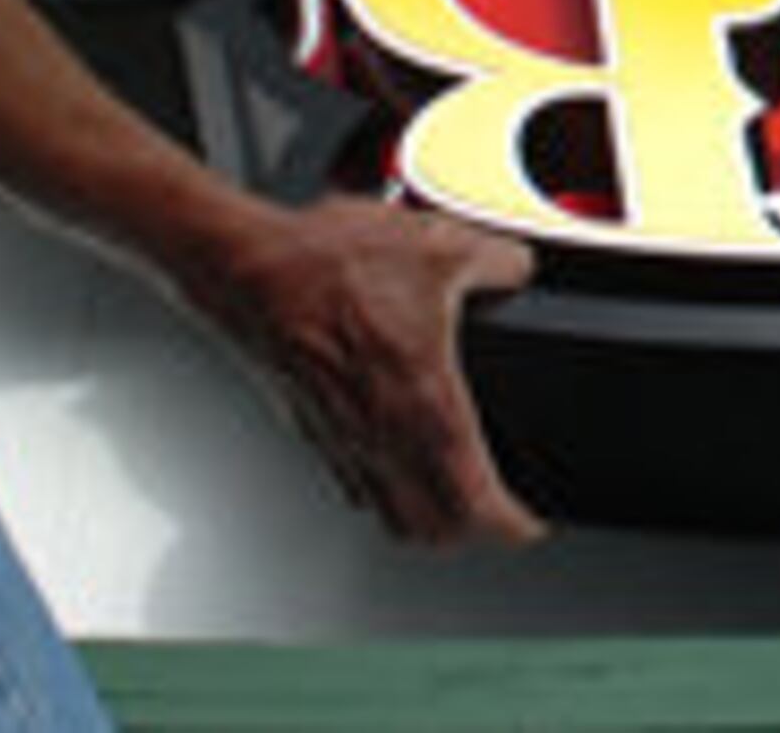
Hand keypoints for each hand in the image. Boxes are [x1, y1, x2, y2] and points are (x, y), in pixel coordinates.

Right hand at [184, 198, 546, 546]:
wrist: (251, 270)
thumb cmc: (331, 265)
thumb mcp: (444, 247)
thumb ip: (501, 263)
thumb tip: (520, 269)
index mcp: (424, 403)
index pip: (473, 502)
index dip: (510, 524)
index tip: (528, 523)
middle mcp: (381, 436)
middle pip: (431, 529)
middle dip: (471, 532)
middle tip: (497, 514)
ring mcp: (341, 440)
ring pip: (389, 513)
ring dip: (424, 517)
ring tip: (452, 500)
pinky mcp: (310, 429)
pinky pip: (352, 481)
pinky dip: (382, 486)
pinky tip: (393, 458)